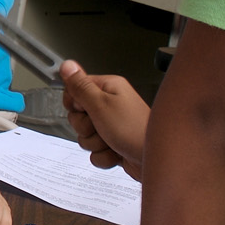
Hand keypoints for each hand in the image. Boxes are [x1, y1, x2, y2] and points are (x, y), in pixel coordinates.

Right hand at [59, 59, 147, 180]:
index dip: (75, 103)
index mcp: (109, 88)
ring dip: (95, 143)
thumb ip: (80, 86)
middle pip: (77, 115)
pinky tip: (116, 152)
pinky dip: (103, 155)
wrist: (158, 160)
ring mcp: (113, 126)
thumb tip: (67, 65)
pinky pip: (95, 151)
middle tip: (101, 126)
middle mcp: (111, 105)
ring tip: (112, 141)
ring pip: (84, 135)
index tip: (85, 108)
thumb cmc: (135, 130)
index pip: (75, 89)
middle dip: (85, 127)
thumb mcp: (101, 104)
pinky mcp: (114, 144)